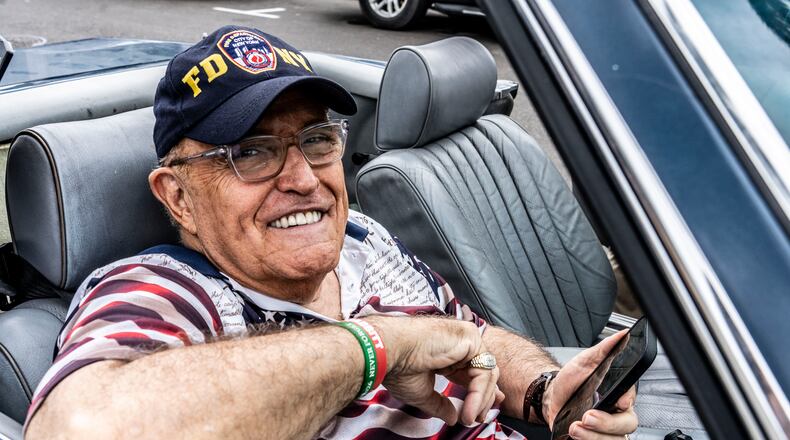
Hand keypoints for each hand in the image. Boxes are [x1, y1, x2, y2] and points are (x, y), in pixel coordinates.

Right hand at [367, 316, 504, 425]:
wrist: (388, 352)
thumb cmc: (398, 366)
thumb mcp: (422, 392)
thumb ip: (440, 404)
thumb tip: (453, 418)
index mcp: (449, 350)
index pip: (473, 371)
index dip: (480, 393)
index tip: (479, 412)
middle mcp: (460, 341)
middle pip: (485, 372)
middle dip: (485, 398)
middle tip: (478, 418)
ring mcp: (466, 337)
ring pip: (488, 372)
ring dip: (481, 400)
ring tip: (469, 418)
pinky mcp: (470, 338)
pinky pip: (484, 371)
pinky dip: (479, 394)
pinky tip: (468, 409)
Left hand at [543, 330, 638, 438]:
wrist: (551, 397)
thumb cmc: (571, 380)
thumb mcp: (586, 360)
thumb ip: (605, 349)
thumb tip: (622, 335)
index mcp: (619, 395)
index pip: (632, 400)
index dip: (626, 402)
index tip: (617, 401)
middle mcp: (616, 415)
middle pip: (625, 426)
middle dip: (606, 424)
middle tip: (587, 416)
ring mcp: (606, 431)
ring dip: (594, 436)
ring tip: (575, 427)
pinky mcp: (594, 439)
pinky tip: (575, 435)